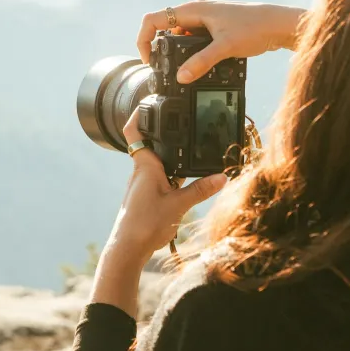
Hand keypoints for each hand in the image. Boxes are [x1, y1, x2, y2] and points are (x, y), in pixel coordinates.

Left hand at [106, 111, 227, 264]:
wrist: (128, 249)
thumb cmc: (145, 224)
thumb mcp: (179, 205)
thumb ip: (200, 190)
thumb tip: (222, 176)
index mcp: (145, 166)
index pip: (135, 131)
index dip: (139, 114)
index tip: (148, 102)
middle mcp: (140, 172)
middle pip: (150, 145)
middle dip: (165, 135)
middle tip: (182, 125)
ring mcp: (141, 185)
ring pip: (156, 164)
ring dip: (170, 158)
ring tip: (190, 154)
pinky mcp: (144, 198)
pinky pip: (158, 179)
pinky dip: (170, 175)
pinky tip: (183, 184)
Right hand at [136, 0, 305, 83]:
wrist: (278, 24)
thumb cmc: (254, 28)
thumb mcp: (225, 48)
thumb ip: (201, 62)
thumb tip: (180, 78)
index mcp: (192, 9)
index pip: (153, 19)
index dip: (144, 39)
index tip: (150, 60)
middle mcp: (195, 11)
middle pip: (163, 28)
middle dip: (160, 48)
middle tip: (165, 69)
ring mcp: (204, 18)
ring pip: (179, 35)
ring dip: (177, 51)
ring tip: (186, 68)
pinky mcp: (213, 27)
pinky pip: (193, 38)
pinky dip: (191, 51)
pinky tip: (202, 63)